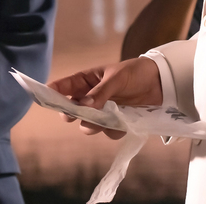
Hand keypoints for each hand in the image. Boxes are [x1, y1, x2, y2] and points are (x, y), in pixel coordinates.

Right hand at [48, 58, 162, 139]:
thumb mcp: (117, 78)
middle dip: (72, 114)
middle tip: (73, 115)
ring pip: (89, 124)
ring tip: (102, 122)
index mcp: (88, 80)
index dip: (54, 92)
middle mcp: (92, 97)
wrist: (161, 83)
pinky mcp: (117, 122)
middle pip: (73, 110)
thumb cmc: (135, 73)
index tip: (44, 97)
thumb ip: (100, 92)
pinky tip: (122, 124)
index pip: (66, 86)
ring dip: (93, 125)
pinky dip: (113, 130)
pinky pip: (108, 132)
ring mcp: (104, 111)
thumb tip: (83, 106)